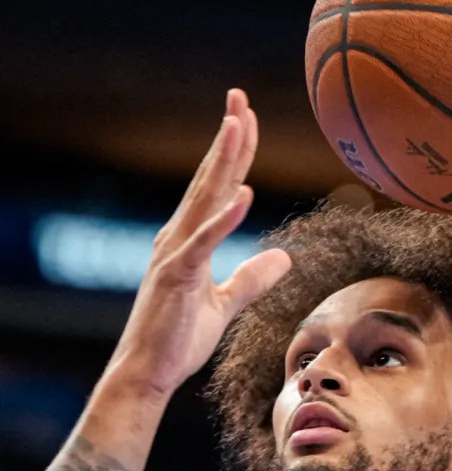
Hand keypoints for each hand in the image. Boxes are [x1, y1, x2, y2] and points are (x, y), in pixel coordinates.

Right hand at [105, 89, 291, 400]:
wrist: (149, 372)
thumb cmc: (178, 339)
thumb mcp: (226, 305)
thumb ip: (252, 279)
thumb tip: (283, 259)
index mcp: (190, 239)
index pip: (217, 187)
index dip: (234, 152)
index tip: (246, 116)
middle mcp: (180, 237)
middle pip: (210, 179)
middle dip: (227, 138)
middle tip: (240, 97)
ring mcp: (176, 254)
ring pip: (205, 198)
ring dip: (223, 161)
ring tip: (239, 125)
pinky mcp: (177, 277)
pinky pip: (205, 242)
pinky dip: (224, 218)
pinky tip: (242, 194)